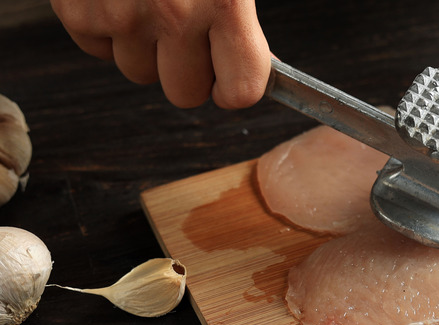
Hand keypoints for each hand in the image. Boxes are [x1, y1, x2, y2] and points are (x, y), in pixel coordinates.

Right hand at [50, 0, 270, 108]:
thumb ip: (239, 15)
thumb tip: (255, 64)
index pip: (240, 90)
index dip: (235, 87)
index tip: (232, 77)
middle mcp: (171, 13)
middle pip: (185, 93)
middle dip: (191, 71)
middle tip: (190, 34)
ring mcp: (118, 12)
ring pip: (138, 72)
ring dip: (147, 49)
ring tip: (150, 1)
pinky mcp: (74, 7)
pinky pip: (97, 49)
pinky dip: (107, 29)